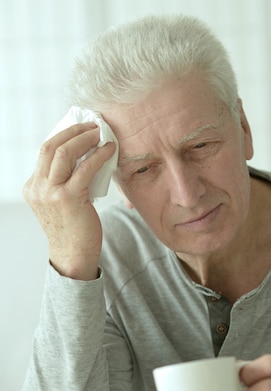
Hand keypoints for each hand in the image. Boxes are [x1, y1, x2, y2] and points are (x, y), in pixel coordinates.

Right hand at [23, 123, 115, 279]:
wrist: (74, 256)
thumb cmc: (73, 230)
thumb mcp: (60, 203)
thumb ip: (63, 183)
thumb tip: (84, 158)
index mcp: (33, 187)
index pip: (45, 152)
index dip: (63, 135)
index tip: (79, 129)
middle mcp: (38, 188)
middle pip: (51, 146)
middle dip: (73, 131)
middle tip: (91, 125)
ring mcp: (51, 193)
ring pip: (64, 153)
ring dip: (84, 138)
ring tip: (100, 133)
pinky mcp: (69, 199)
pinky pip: (85, 168)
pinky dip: (98, 155)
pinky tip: (109, 150)